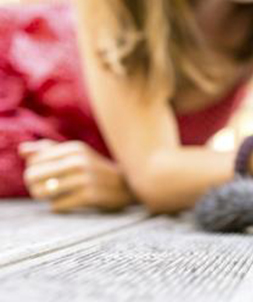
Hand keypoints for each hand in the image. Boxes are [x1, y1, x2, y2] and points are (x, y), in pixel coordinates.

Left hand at [20, 140, 135, 211]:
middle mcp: (79, 161)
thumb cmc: (95, 170)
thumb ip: (48, 150)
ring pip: (43, 192)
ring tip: (53, 196)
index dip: (34, 171)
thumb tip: (22, 151)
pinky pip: (57, 205)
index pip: (34, 161)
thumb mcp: (76, 155)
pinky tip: (66, 203)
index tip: (45, 176)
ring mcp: (85, 179)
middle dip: (34, 185)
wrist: (128, 186)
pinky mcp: (90, 196)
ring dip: (45, 197)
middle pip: (32, 176)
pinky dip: (58, 206)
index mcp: (74, 148)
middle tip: (43, 189)